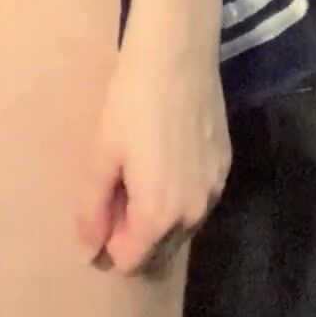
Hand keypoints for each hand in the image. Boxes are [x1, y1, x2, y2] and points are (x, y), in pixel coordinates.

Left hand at [75, 35, 230, 275]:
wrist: (178, 55)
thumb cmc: (131, 103)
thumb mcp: (101, 156)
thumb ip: (92, 211)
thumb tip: (89, 254)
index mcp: (159, 217)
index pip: (131, 261)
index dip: (108, 244)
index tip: (99, 211)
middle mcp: (194, 214)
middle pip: (159, 252)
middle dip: (134, 236)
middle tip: (117, 191)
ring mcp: (215, 191)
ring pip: (181, 229)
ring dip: (158, 219)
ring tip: (140, 174)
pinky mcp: (226, 167)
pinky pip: (198, 201)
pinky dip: (179, 196)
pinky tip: (166, 159)